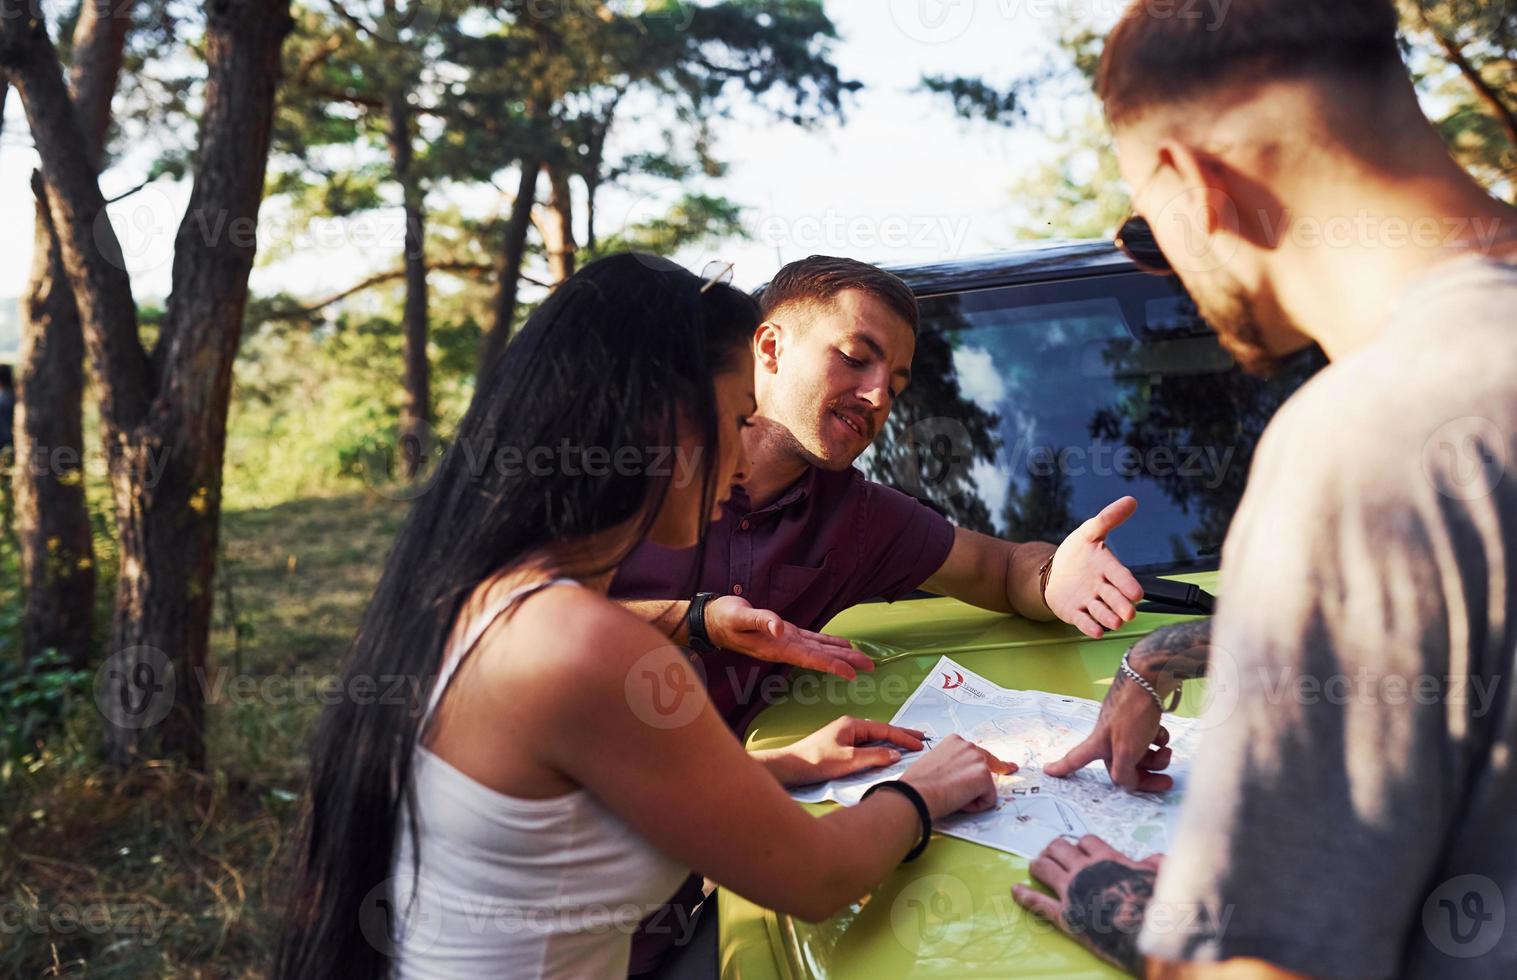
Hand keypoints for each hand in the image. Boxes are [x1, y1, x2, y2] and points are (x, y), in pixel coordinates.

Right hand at [705, 595, 874, 679]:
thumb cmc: (723, 618)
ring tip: (863, 659)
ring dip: (842, 655)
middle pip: (820, 657)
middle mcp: (784, 648)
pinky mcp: (785, 634)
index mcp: (776, 647)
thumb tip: (779, 626)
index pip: (810, 659)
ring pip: (819, 650)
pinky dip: (828, 643)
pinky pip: (812, 640)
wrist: (712, 620)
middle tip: (870, 666)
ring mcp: (785, 642)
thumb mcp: (739, 616)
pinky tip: (842, 645)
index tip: (851, 673)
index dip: (831, 666)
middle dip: (845, 662)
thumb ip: (760, 620)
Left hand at [775, 716, 926, 785]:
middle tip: (921, 739)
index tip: (920, 743)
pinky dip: (880, 748)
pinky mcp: (839, 747)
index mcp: (852, 724)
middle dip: (901, 735)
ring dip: (891, 742)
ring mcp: (844, 736)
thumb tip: (895, 754)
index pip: (885, 729)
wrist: (791, 767)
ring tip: (908, 746)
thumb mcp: (849, 760)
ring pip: (874, 738)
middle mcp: (849, 727)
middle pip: (881, 730)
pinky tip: (886, 753)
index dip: (904, 737)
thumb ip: (874, 756)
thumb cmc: (817, 761)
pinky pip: (866, 745)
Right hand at [900, 734, 1016, 818]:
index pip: (978, 755)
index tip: (1007, 767)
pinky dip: (976, 806)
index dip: (986, 767)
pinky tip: (958, 802)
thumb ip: (950, 764)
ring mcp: (978, 760)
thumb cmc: (917, 784)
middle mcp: (968, 745)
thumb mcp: (934, 764)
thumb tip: (956, 777)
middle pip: (989, 767)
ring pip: (986, 786)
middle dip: (983, 782)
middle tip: (979, 787)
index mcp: (954, 741)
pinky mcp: (984, 776)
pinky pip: (989, 800)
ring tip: (951, 796)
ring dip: (973, 796)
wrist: (915, 794)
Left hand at [1012, 835, 1162, 974]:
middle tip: (1052, 853)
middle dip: (1054, 849)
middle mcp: (1085, 870)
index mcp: (1107, 859)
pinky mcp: (1065, 916)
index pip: (1085, 841)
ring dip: (1038, 864)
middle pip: (1059, 848)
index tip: (1081, 849)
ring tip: (1035, 865)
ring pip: (1044, 867)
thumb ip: (1155, 863)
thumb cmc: (1158, 905)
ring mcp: (1072, 891)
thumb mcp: (1163, 877)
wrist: (1148, 935)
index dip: (1081, 845)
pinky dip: (1024, 896)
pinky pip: (1038, 903)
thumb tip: (1153, 858)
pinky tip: (1014, 890)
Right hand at [1044, 660, 1172, 792]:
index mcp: (1098, 744)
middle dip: (1145, 775)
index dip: (1061, 767)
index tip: (1047, 770)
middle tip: (1166, 781)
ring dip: (1156, 759)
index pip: (1075, 760)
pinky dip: (1158, 740)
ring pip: (1140, 755)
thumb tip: (1127, 783)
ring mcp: (1124, 728)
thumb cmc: (1132, 713)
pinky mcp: (1139, 719)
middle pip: (1122, 767)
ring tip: (1167, 752)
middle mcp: (1108, 738)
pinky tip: (1163, 734)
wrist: (1149, 679)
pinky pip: (1149, 740)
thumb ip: (1123, 773)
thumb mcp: (1126, 750)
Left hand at [1045, 496, 1144, 637]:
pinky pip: (1084, 621)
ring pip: (1101, 612)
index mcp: (1108, 567)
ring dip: (1108, 617)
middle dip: (1121, 605)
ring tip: (1115, 622)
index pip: (1121, 576)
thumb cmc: (1078, 553)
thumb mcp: (1089, 532)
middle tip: (1129, 612)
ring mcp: (1089, 601)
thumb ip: (1108, 518)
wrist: (1054, 572)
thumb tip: (1130, 500)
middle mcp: (1102, 587)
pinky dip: (1090, 626)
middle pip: (1114, 598)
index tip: (1137, 593)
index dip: (1128, 584)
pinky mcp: (1076, 613)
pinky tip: (1095, 631)